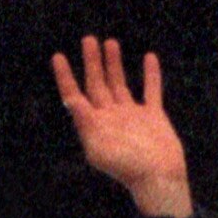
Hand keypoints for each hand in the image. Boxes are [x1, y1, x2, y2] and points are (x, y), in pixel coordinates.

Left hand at [51, 38, 191, 217]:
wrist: (159, 178)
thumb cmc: (127, 166)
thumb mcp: (98, 146)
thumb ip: (84, 121)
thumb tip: (70, 100)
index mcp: (94, 125)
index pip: (75, 96)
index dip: (65, 77)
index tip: (58, 56)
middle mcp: (110, 118)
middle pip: (97, 85)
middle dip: (92, 62)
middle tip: (88, 39)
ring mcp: (132, 117)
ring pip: (120, 84)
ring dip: (114, 64)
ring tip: (110, 42)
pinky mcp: (153, 117)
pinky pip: (151, 90)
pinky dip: (151, 74)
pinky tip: (149, 57)